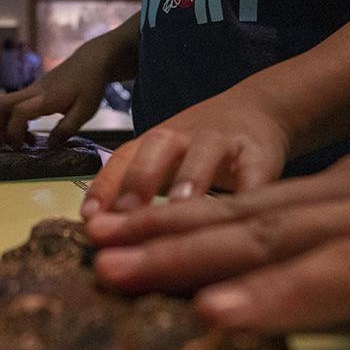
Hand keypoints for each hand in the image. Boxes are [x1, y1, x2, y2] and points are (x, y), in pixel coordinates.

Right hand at [0, 46, 107, 147]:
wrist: (91, 60)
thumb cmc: (90, 86)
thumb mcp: (85, 112)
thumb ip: (67, 129)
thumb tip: (49, 145)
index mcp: (47, 98)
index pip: (20, 112)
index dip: (15, 131)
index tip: (20, 147)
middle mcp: (33, 91)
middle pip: (1, 104)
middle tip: (6, 146)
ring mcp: (31, 89)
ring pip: (4, 103)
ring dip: (3, 124)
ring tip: (18, 143)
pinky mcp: (33, 90)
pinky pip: (14, 104)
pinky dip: (13, 120)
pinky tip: (28, 132)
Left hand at [80, 92, 289, 218]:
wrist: (260, 107)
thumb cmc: (199, 148)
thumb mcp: (165, 163)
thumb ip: (137, 196)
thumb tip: (103, 241)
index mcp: (155, 142)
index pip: (123, 158)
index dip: (104, 186)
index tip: (89, 219)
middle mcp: (184, 135)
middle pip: (158, 146)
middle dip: (140, 178)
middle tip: (126, 214)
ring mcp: (223, 140)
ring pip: (203, 154)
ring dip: (190, 180)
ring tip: (181, 212)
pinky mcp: (260, 153)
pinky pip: (255, 173)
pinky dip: (248, 194)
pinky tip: (240, 223)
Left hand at [85, 104, 349, 331]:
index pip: (264, 206)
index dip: (190, 220)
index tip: (129, 233)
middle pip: (246, 218)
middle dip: (163, 237)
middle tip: (89, 250)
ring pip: (273, 242)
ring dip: (189, 261)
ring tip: (118, 274)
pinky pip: (342, 282)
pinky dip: (277, 299)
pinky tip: (224, 314)